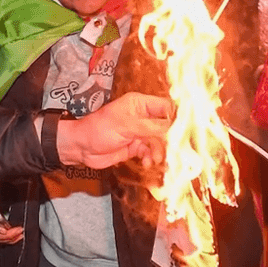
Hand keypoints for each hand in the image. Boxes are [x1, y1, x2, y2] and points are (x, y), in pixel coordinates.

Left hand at [56, 93, 172, 168]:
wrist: (81, 148)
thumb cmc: (100, 129)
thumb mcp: (127, 125)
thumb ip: (152, 127)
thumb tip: (175, 128)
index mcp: (140, 104)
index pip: (166, 107)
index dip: (177, 117)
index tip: (186, 130)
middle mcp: (143, 116)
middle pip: (166, 126)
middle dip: (169, 139)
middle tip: (173, 150)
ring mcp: (140, 132)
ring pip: (159, 142)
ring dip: (159, 151)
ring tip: (154, 159)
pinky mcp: (136, 147)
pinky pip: (150, 152)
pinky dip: (150, 158)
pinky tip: (145, 163)